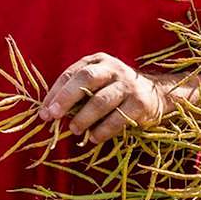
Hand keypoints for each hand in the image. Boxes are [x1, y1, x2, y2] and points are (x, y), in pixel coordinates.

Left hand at [36, 52, 167, 145]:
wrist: (156, 94)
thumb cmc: (116, 90)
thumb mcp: (98, 83)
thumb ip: (77, 92)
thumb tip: (49, 113)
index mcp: (98, 61)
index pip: (72, 73)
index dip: (56, 92)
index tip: (44, 111)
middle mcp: (114, 69)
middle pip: (86, 80)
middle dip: (66, 99)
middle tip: (53, 116)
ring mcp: (128, 85)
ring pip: (101, 101)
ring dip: (84, 118)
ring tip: (74, 130)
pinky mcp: (139, 103)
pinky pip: (117, 119)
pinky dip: (103, 130)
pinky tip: (93, 138)